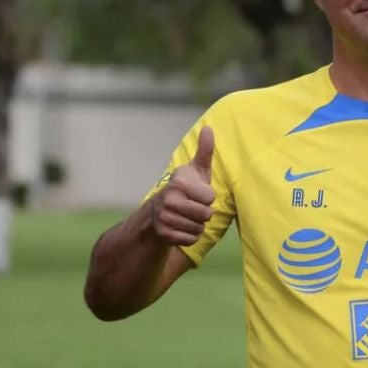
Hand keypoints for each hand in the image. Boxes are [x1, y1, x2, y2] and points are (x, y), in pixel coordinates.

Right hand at [150, 126, 215, 245]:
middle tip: (192, 206)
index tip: (197, 193)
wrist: (157, 213)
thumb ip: (204, 150)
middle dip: (204, 213)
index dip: (207, 197)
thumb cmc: (185, 189)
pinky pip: (192, 239)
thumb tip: (209, 128)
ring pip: (199, 228)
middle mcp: (168, 200)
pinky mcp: (164, 235)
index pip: (210, 198)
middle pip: (206, 214)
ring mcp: (164, 218)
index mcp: (179, 183)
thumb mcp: (195, 170)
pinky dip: (190, 236)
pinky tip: (181, 227)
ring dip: (197, 224)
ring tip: (186, 216)